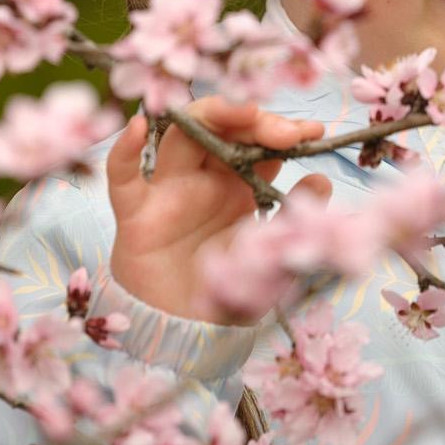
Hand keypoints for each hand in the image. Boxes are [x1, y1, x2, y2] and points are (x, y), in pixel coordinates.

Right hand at [103, 95, 329, 325]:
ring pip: (179, 137)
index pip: (258, 142)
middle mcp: (203, 180)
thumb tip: (321, 179)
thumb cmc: (225, 292)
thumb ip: (293, 219)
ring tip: (242, 111)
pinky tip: (136, 127)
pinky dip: (124, 151)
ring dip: (209, 116)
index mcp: (238, 186)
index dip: (284, 131)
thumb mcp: (270, 256)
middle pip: (221, 129)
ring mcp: (167, 191)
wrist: (183, 333)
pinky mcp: (135, 213)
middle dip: (255, 121)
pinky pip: (122, 177)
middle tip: (287, 132)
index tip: (313, 132)